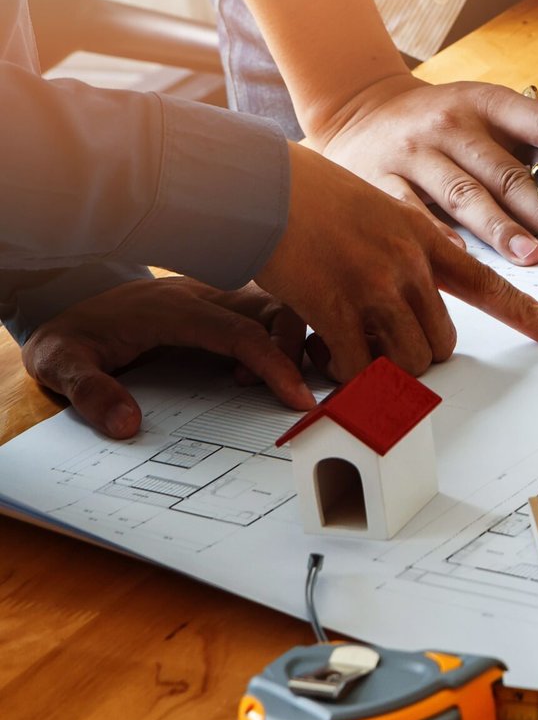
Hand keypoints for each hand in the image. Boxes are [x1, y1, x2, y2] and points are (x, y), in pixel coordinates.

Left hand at [21, 278, 312, 438]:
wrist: (63, 300)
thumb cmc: (69, 335)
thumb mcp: (59, 363)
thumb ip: (89, 392)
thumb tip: (127, 424)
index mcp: (173, 309)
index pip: (241, 331)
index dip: (276, 363)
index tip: (297, 398)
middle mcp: (201, 295)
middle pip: (275, 308)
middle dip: (293, 350)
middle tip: (280, 392)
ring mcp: (213, 296)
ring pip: (276, 305)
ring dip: (288, 341)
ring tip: (262, 383)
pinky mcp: (217, 303)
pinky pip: (264, 311)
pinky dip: (278, 336)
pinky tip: (253, 369)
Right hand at [254, 144, 537, 381]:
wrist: (259, 186)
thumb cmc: (310, 198)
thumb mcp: (377, 209)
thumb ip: (407, 249)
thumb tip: (419, 296)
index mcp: (423, 237)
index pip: (490, 283)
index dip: (529, 313)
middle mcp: (408, 263)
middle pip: (442, 341)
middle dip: (419, 355)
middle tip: (385, 346)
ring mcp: (374, 285)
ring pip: (409, 359)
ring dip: (383, 368)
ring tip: (352, 349)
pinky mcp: (335, 306)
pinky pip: (358, 366)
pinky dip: (345, 373)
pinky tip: (324, 352)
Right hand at [306, 73, 537, 265]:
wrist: (357, 108)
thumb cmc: (440, 124)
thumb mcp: (486, 115)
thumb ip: (533, 147)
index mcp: (487, 102)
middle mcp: (451, 122)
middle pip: (509, 172)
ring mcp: (412, 150)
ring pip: (465, 194)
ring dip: (501, 229)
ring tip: (532, 257)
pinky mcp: (376, 178)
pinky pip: (411, 209)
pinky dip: (437, 233)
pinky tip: (461, 258)